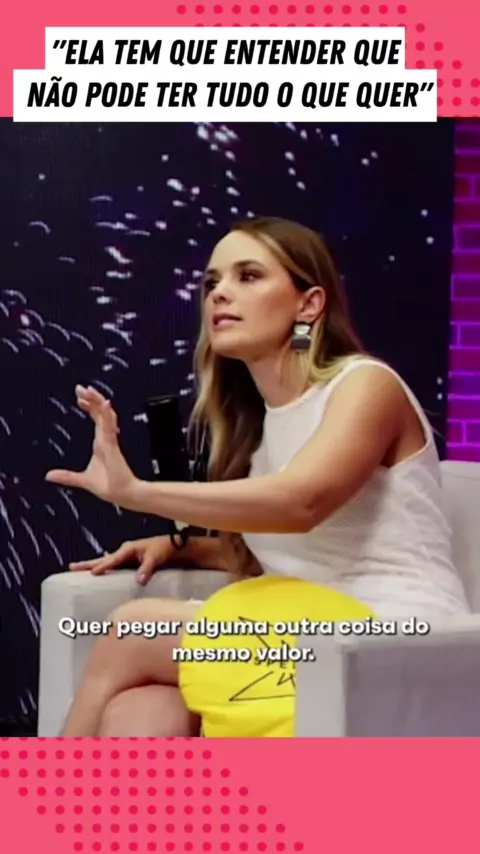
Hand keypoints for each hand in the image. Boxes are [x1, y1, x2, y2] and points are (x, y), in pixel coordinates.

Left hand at [45, 385, 136, 505]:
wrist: (123, 495)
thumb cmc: (108, 485)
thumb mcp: (82, 479)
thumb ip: (66, 476)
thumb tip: (48, 475)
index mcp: (101, 442)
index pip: (96, 419)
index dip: (90, 407)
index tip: (80, 399)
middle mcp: (105, 438)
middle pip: (101, 412)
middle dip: (92, 399)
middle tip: (81, 388)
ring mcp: (109, 440)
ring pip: (105, 415)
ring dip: (97, 401)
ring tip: (88, 391)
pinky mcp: (112, 445)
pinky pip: (109, 426)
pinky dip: (107, 414)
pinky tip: (104, 404)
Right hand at [69, 536, 174, 585]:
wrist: (172, 546)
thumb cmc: (163, 549)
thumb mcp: (155, 558)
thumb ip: (146, 569)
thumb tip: (138, 581)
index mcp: (128, 549)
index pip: (113, 560)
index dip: (104, 567)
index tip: (93, 573)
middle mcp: (123, 552)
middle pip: (102, 559)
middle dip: (87, 564)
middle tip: (71, 567)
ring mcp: (124, 557)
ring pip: (105, 562)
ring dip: (92, 566)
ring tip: (76, 570)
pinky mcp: (127, 562)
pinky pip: (112, 566)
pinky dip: (103, 569)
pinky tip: (96, 574)